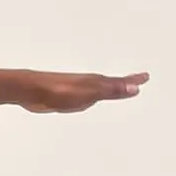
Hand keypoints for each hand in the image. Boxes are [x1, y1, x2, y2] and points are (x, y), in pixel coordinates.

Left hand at [21, 71, 147, 112]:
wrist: (30, 90)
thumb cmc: (57, 91)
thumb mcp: (88, 93)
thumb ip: (110, 90)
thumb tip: (135, 88)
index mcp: (95, 82)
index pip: (119, 82)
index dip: (132, 81)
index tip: (145, 77)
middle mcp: (88, 83)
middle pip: (111, 84)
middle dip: (125, 83)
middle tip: (137, 81)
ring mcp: (76, 89)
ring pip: (97, 89)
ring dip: (109, 88)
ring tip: (117, 89)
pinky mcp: (64, 96)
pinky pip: (84, 96)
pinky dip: (91, 96)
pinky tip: (87, 98)